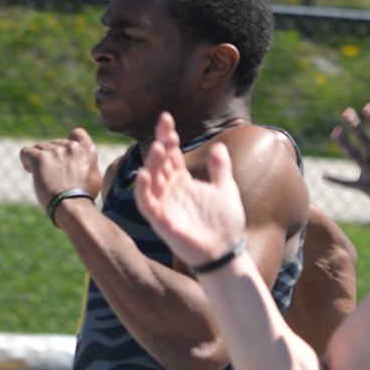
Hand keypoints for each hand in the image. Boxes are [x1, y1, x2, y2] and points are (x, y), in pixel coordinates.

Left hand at [19, 128, 101, 211]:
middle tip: (52, 173)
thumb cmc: (84, 196)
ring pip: (39, 147)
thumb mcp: (94, 175)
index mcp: (87, 149)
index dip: (68, 142)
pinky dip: (26, 160)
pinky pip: (25, 151)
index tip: (65, 156)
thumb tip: (81, 163)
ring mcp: (55, 151)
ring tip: (40, 175)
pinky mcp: (40, 158)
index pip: (77, 133)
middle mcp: (72, 146)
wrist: (72, 205)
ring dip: (39, 159)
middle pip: (55, 143)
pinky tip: (30, 171)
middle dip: (52, 156)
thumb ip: (87, 163)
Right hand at [133, 111, 246, 268]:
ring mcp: (164, 204)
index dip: (167, 136)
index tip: (166, 118)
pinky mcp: (161, 221)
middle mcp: (170, 190)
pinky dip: (143, 190)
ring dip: (153, 163)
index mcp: (183, 180)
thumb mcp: (226, 188)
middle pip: (159, 162)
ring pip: (151, 179)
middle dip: (160, 145)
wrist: (226, 250)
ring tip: (158, 147)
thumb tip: (219, 147)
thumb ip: (221, 168)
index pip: (171, 154)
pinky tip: (144, 174)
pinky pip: (146, 203)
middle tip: (165, 130)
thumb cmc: (224, 222)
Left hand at [328, 102, 369, 217]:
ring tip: (334, 131)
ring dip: (343, 143)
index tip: (367, 107)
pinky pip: (349, 184)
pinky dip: (337, 180)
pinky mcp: (366, 188)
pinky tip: (324, 176)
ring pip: (355, 156)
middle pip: (365, 141)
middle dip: (355, 125)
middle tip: (346, 112)